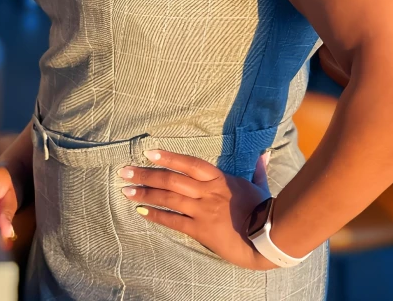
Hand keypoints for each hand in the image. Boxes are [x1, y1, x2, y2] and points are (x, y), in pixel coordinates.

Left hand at [117, 150, 277, 269]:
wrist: (267, 239)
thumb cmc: (264, 211)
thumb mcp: (259, 186)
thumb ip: (257, 170)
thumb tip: (264, 154)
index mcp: (219, 179)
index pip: (189, 163)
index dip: (168, 157)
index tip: (149, 153)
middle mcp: (207, 192)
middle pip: (171, 179)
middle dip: (146, 174)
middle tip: (125, 171)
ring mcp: (202, 210)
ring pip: (169, 198)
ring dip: (146, 193)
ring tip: (127, 191)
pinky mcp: (201, 230)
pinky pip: (175, 221)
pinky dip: (157, 215)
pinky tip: (142, 212)